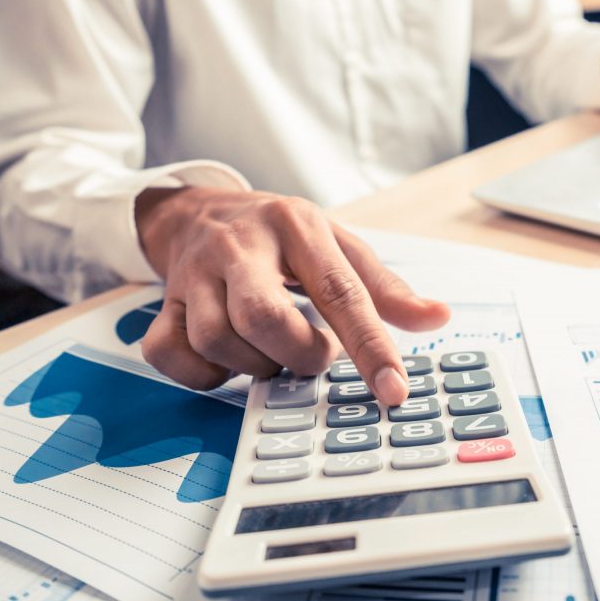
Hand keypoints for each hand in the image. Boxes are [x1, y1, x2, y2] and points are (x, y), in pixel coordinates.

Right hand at [134, 185, 449, 402]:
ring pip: (218, 340)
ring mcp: (194, 275)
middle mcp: (241, 247)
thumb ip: (386, 287)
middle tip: (311, 354)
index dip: (371, 347)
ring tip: (273, 353)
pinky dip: (202, 374)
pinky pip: (170, 354)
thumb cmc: (280, 235)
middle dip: (298, 354)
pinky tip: (228, 363)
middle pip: (264, 318)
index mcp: (297, 227)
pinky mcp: (162, 303)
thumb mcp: (337, 245)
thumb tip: (437, 318)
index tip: (394, 390)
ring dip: (256, 366)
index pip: (341, 292)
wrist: (197, 210)